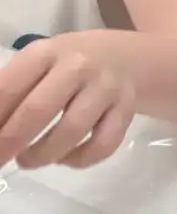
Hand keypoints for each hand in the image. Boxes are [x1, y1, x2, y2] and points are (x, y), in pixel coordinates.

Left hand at [0, 37, 134, 168]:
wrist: (128, 56)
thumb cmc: (70, 64)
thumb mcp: (39, 63)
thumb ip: (11, 91)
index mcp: (46, 52)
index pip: (8, 88)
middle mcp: (78, 66)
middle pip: (38, 110)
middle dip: (10, 142)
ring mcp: (106, 87)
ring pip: (72, 130)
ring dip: (43, 155)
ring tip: (28, 160)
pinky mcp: (127, 108)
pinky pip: (104, 143)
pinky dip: (81, 159)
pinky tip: (65, 158)